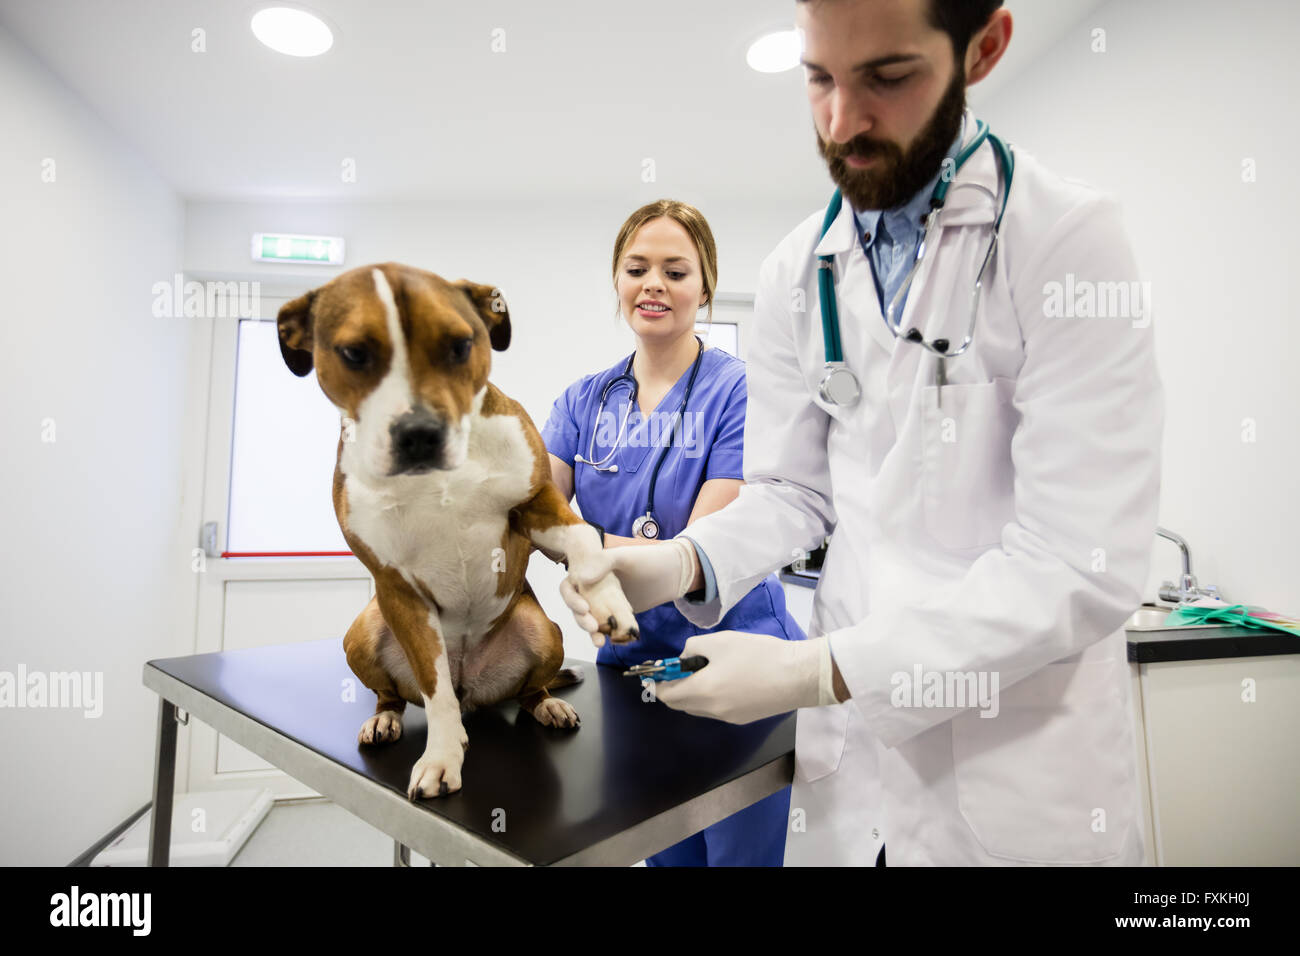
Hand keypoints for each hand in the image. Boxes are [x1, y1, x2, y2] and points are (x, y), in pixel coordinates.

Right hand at [561, 538, 698, 646]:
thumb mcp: (623, 557)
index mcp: (589, 574)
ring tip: (600, 643)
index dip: (572, 600)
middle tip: (593, 629)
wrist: (674, 573)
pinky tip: (615, 641)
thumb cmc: (647, 559)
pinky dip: (610, 635)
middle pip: (579, 608)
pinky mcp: (620, 615)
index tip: (583, 608)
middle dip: (582, 621)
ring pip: (592, 620)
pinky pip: (610, 627)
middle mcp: (594, 590)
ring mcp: (607, 604)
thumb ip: (602, 563)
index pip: (568, 589)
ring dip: (593, 633)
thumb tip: (581, 578)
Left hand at [652, 632, 837, 723]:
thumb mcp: (720, 641)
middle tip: (683, 667)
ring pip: (698, 708)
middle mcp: (712, 710)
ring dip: (693, 693)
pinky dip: (711, 697)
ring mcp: (728, 718)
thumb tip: (684, 658)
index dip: (659, 682)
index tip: (659, 669)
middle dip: (675, 688)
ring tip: (708, 670)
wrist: (798, 676)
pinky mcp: (743, 719)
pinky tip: (728, 679)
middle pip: (680, 705)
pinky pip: (716, 709)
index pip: (667, 695)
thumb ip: (693, 648)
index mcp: (703, 692)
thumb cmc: (758, 655)